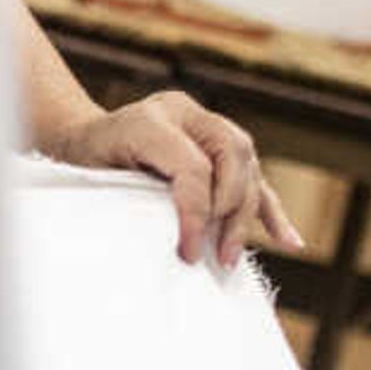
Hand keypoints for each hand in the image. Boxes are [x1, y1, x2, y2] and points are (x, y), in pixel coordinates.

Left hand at [39, 89, 302, 267]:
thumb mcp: (96, 177)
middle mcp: (182, 112)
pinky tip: (289, 240)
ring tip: (230, 257)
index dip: (196, 214)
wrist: (81, 138)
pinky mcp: (217, 143)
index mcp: (149, 119)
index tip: (188, 253)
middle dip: (229, 212)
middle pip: (232, 157)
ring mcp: (204, 123)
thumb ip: (135, 201)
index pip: (192, 166)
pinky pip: (253, 175)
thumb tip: (180, 245)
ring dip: (246, 215)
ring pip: (247, 164)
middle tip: (215, 255)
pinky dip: (269, 209)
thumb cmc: (85, 162)